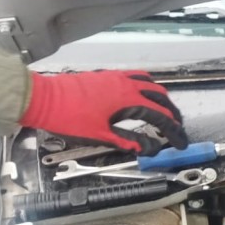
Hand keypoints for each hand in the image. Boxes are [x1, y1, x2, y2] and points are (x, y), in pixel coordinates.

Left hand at [20, 71, 187, 154]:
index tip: (180, 142)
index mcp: (129, 101)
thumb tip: (151, 148)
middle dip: (172, 114)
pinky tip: (142, 93)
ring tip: (164, 110)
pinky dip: (147, 86)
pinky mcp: (107, 76)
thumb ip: (129, 141)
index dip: (174, 131)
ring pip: (150, 84)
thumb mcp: (101, 136)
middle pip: (161, 97)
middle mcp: (127, 85)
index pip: (161, 116)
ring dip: (162, 98)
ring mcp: (117, 78)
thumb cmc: (69, 118)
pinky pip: (135, 76)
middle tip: (176, 128)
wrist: (43, 99)